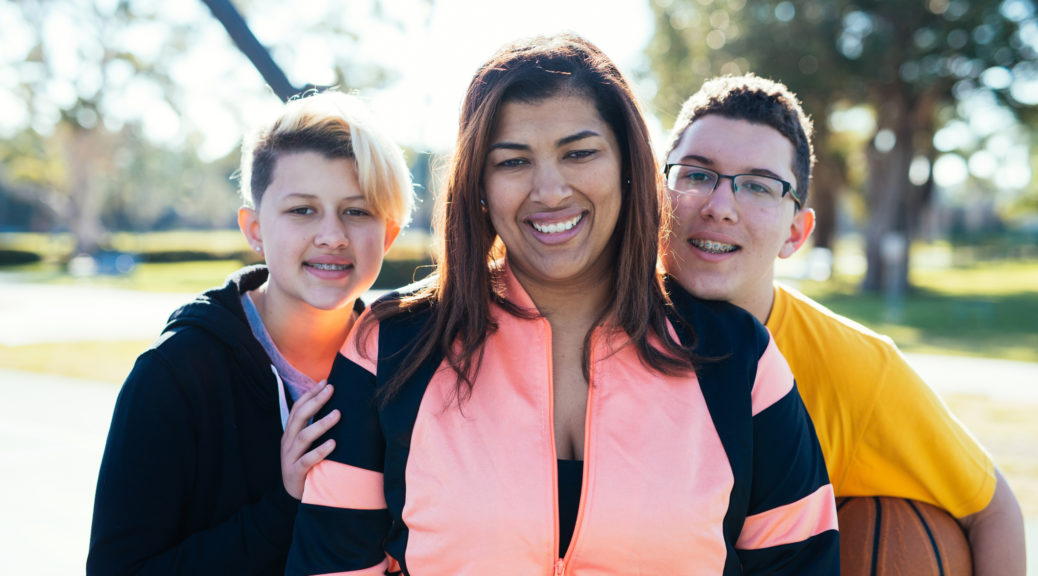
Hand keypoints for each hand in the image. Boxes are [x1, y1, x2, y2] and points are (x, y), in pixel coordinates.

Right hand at [281, 381, 339, 499]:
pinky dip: (320, 451)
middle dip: (316, 401)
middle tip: (332, 389)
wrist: (292, 494)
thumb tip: (336, 406)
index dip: (310, 394)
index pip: (298, 408)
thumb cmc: (306, 465)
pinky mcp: (295, 473)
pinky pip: (307, 460)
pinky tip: (333, 443)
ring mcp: (290, 457)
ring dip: (321, 424)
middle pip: (299, 417)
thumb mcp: (306, 445)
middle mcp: (288, 442)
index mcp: (290, 433)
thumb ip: (314, 427)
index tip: (325, 381)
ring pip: (304, 436)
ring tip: (338, 414)